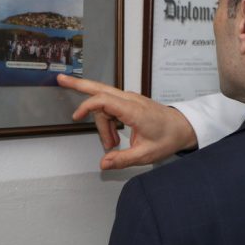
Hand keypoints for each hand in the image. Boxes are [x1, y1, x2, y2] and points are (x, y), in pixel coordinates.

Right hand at [57, 75, 197, 169]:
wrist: (183, 128)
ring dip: (101, 123)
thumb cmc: (168, 138)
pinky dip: (107, 120)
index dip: (88, 107)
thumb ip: (123, 159)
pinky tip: (113, 136)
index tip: (77, 117)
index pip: (104, 100)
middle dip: (79, 84)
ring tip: (111, 144)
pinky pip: (111, 107)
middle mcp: (131, 101)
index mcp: (134, 110)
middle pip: (101, 88)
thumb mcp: (146, 155)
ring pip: (105, 104)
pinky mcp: (131, 103)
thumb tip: (104, 163)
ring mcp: (131, 100)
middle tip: (61, 80)